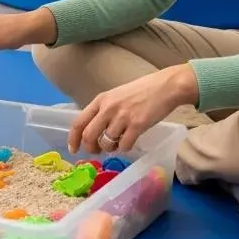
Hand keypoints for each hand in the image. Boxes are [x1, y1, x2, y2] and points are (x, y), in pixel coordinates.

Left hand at [68, 64, 198, 154]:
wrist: (165, 87)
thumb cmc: (141, 91)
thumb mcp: (116, 96)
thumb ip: (104, 110)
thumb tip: (93, 131)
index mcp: (101, 99)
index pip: (79, 122)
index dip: (73, 138)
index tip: (73, 149)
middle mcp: (108, 108)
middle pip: (89, 136)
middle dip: (91, 148)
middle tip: (97, 151)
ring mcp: (122, 117)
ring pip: (106, 143)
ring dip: (110, 148)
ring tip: (117, 142)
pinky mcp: (137, 125)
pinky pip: (124, 146)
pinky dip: (124, 148)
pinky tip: (130, 141)